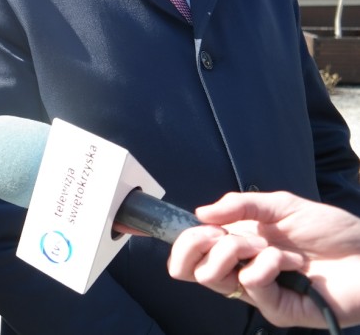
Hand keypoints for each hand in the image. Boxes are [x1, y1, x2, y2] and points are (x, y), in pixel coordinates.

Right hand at [167, 191, 359, 328]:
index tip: (199, 226)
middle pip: (189, 271)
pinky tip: (293, 262)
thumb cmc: (332, 231)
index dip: (182, 242)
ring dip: (235, 250)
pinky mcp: (278, 309)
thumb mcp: (281, 205)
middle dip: (200, 243)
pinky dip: (268, 264)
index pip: (190, 256)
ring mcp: (259, 294)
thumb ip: (240, 205)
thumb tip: (200, 212)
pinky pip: (251, 285)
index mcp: (237, 248)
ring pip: (213, 278)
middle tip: (224, 234)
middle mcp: (241, 272)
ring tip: (267, 245)